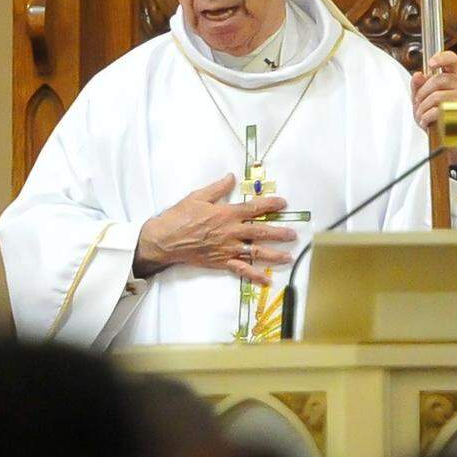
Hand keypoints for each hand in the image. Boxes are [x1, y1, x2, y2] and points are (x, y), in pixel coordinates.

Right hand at [134, 174, 296, 285]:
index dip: (270, 205)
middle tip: (292, 234)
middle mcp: (231, 232)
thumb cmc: (179, 216)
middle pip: (260, 232)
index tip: (283, 203)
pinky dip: (255, 275)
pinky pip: (242, 269)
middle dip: (279, 233)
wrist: (164, 240)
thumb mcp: (197, 196)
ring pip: (255, 252)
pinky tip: (267, 279)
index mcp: (226, 214)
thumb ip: (217, 188)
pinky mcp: (221, 262)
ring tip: (288, 256)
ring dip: (273, 254)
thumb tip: (231, 177)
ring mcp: (227, 248)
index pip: (254, 208)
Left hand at [411, 49, 456, 165]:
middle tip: (418, 104)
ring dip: (423, 108)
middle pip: (438, 80)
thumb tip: (418, 74)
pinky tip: (425, 121)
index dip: (441, 58)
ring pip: (437, 96)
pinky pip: (439, 111)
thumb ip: (417, 84)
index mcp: (452, 77)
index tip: (430, 64)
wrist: (442, 136)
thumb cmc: (434, 115)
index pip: (452, 60)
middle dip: (422, 93)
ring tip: (421, 115)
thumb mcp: (420, 97)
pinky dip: (427, 117)